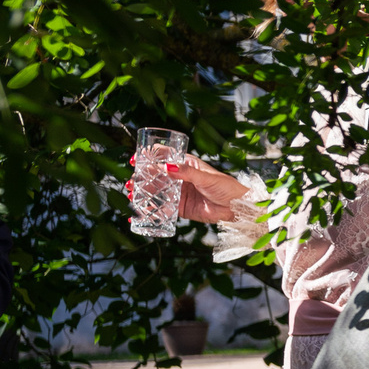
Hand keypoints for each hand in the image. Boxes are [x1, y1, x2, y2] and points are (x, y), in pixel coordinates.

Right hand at [123, 155, 252, 225]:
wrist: (237, 208)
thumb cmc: (227, 187)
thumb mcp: (207, 177)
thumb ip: (187, 173)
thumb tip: (166, 167)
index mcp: (186, 165)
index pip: (164, 157)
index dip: (148, 157)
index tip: (135, 160)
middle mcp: (180, 177)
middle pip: (155, 175)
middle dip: (141, 177)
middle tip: (131, 182)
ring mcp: (178, 192)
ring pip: (156, 191)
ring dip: (142, 193)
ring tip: (132, 195)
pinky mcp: (180, 207)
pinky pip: (163, 208)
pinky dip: (151, 209)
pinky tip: (140, 211)